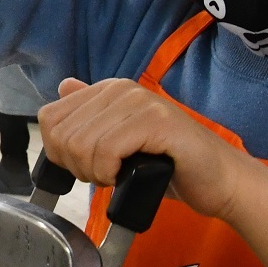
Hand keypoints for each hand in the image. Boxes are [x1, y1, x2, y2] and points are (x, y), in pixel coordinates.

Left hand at [37, 77, 248, 220]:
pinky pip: (107, 150)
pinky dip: (110, 172)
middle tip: (105, 175)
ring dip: (95, 173)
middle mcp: (120, 89)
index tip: (85, 167)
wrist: (217, 179)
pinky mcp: (156, 120)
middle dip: (76, 166)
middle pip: (62, 134)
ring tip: (119, 176)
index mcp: (107, 90)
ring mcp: (139, 101)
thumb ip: (91, 115)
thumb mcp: (119, 140)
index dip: (58, 153)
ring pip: (82, 144)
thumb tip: (63, 87)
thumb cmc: (167, 165)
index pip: (50, 118)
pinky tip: (125, 176)